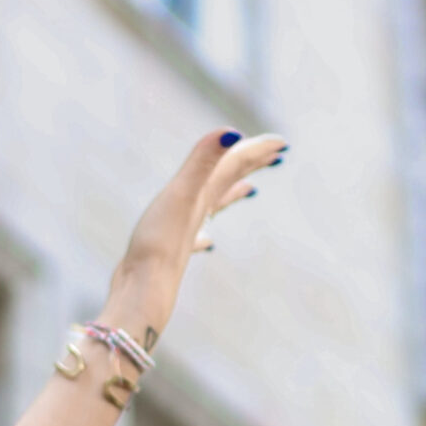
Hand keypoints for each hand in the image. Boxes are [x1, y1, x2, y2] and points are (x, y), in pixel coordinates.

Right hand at [111, 129, 286, 313]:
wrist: (143, 292)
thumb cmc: (160, 244)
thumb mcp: (182, 194)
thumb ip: (204, 161)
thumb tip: (234, 133)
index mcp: (203, 196)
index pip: (234, 165)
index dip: (257, 150)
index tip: (283, 142)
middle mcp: (199, 212)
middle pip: (231, 182)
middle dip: (252, 165)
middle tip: (276, 155)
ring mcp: (185, 233)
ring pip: (215, 208)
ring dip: (232, 195)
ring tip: (251, 189)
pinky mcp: (169, 252)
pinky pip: (193, 240)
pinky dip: (203, 236)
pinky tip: (208, 242)